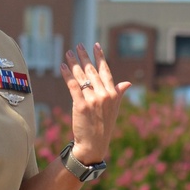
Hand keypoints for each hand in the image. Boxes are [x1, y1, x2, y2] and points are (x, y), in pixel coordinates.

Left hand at [61, 43, 131, 164]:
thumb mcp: (114, 109)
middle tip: (78, 46)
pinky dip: (67, 75)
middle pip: (92, 71)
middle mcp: (104, 95)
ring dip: (74, 63)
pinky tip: (62, 67)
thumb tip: (127, 83)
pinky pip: (73, 86)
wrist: (94, 144)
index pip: (105, 71)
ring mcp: (93, 100)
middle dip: (84, 57)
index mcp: (113, 94)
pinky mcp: (81, 106)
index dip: (100, 57)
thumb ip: (119, 93)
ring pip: (82, 77)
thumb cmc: (104, 126)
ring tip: (68, 53)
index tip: (95, 45)